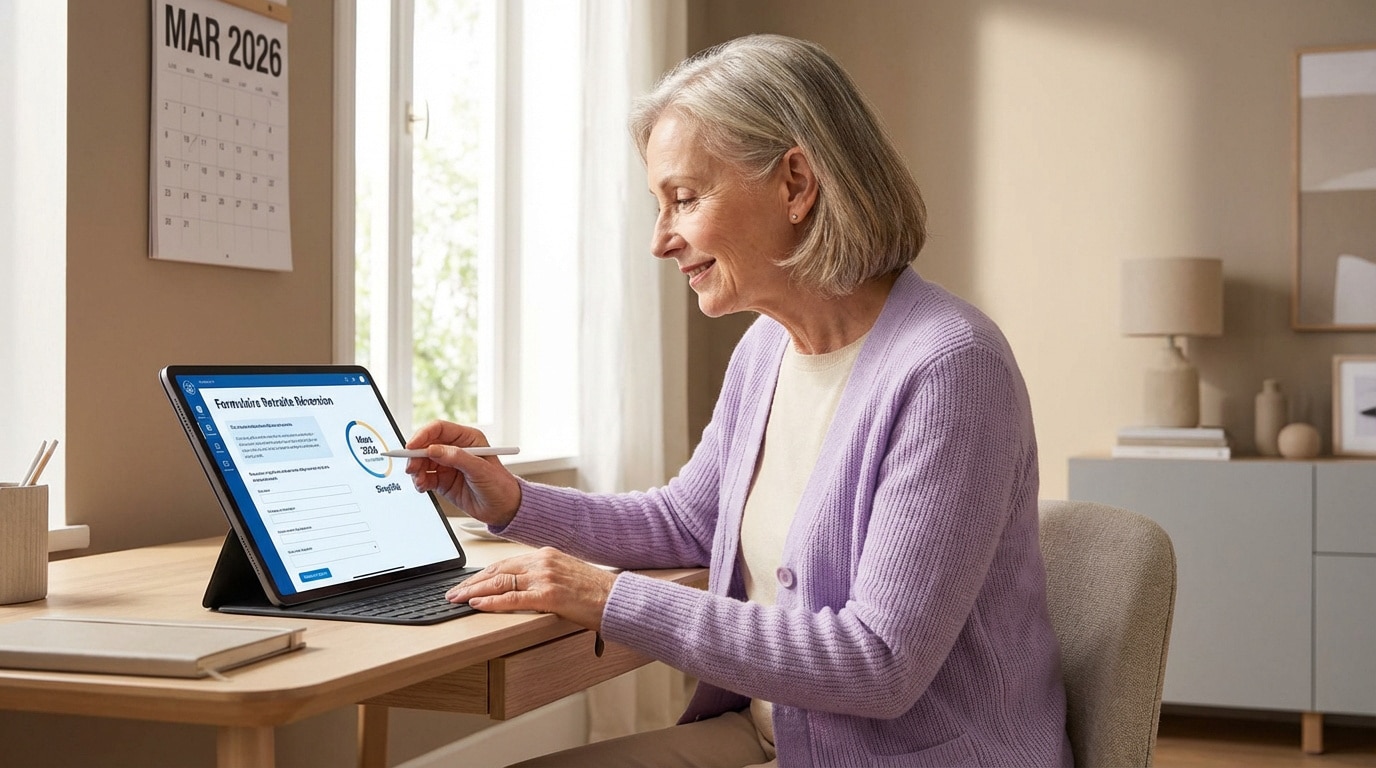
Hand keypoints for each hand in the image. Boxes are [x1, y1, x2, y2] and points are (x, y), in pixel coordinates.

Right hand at [402, 420, 521, 527]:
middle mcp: (455, 449)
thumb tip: (433, 449)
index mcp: (467, 439)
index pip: (439, 429)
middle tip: (411, 468)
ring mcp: (448, 465)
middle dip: (416, 456)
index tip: (411, 447)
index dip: (422, 436)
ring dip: (416, 470)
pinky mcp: (443, 480)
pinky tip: (423, 487)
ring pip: (422, 461)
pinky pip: (424, 477)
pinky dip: (420, 481)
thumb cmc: (499, 485)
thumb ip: (456, 458)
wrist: (503, 509)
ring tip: (420, 482)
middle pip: (426, 445)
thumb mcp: (480, 469)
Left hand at [446, 547, 616, 630]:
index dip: (481, 574)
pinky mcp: (549, 595)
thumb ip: (542, 577)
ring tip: (457, 599)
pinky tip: (477, 604)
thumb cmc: (594, 591)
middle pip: (497, 570)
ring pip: (500, 582)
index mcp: (545, 554)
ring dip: (474, 592)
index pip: (505, 563)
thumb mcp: (565, 575)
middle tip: (452, 592)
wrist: (617, 598)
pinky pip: (513, 598)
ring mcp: (545, 577)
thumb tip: (519, 588)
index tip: (466, 582)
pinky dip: (492, 601)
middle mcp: (542, 561)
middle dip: (471, 583)